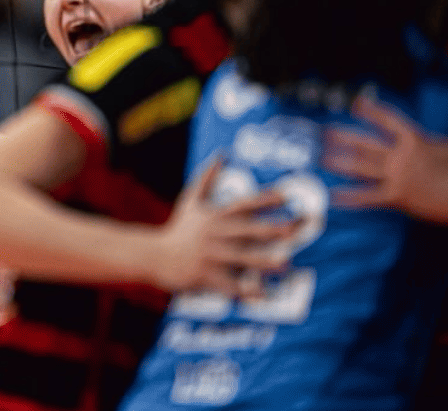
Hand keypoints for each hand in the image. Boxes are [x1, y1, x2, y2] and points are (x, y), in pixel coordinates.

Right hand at [151, 156, 297, 296]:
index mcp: (213, 216)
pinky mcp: (204, 276)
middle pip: (246, 231)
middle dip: (270, 230)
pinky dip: (246, 292)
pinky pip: (229, 285)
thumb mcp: (190, 200)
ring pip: (241, 259)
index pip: (241, 205)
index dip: (263, 200)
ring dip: (264, 262)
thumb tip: (222, 152)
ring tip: (286, 265)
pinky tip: (264, 295)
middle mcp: (212, 234)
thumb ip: (206, 177)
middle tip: (294, 230)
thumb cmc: (178, 228)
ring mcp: (208, 256)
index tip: (285, 196)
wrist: (154, 255)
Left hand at [325, 94, 447, 223]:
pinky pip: (368, 196)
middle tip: (323, 131)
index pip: (389, 120)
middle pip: (365, 142)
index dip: (372, 111)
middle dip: (342, 136)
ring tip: (319, 158)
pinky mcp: (398, 196)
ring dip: (339, 162)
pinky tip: (333, 197)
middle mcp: (401, 155)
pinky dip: (350, 197)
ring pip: (361, 167)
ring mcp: (398, 175)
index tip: (356, 103)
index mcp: (415, 140)